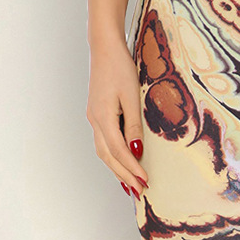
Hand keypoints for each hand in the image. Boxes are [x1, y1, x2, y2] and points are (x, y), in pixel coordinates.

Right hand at [86, 36, 149, 198]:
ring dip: (116, 170)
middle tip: (139, 191)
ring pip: (103, 152)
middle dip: (124, 175)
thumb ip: (134, 125)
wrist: (104, 48)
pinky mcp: (97, 114)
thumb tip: (136, 150)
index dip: (132, 168)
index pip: (119, 151)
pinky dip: (112, 158)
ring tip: (130, 184)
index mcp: (103, 117)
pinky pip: (103, 143)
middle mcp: (95, 121)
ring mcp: (94, 118)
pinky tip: (121, 163)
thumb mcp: (132, 97)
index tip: (145, 181)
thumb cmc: (120, 68)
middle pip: (108, 157)